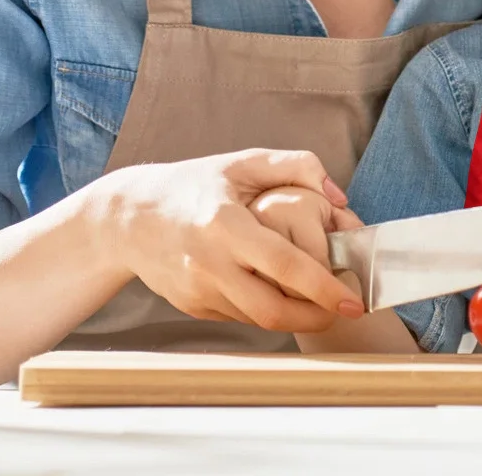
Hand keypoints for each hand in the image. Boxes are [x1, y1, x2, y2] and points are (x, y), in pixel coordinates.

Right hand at [103, 148, 365, 332]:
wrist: (129, 218)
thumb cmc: (193, 184)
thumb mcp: (243, 162)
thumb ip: (297, 166)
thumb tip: (338, 195)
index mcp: (225, 223)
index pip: (285, 265)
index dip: (323, 287)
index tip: (353, 300)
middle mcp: (210, 262)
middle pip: (272, 310)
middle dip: (316, 317)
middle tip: (346, 311)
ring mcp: (198, 289)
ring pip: (258, 319)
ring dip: (294, 317)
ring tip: (321, 302)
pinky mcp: (192, 306)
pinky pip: (239, 316)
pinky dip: (264, 310)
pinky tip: (278, 293)